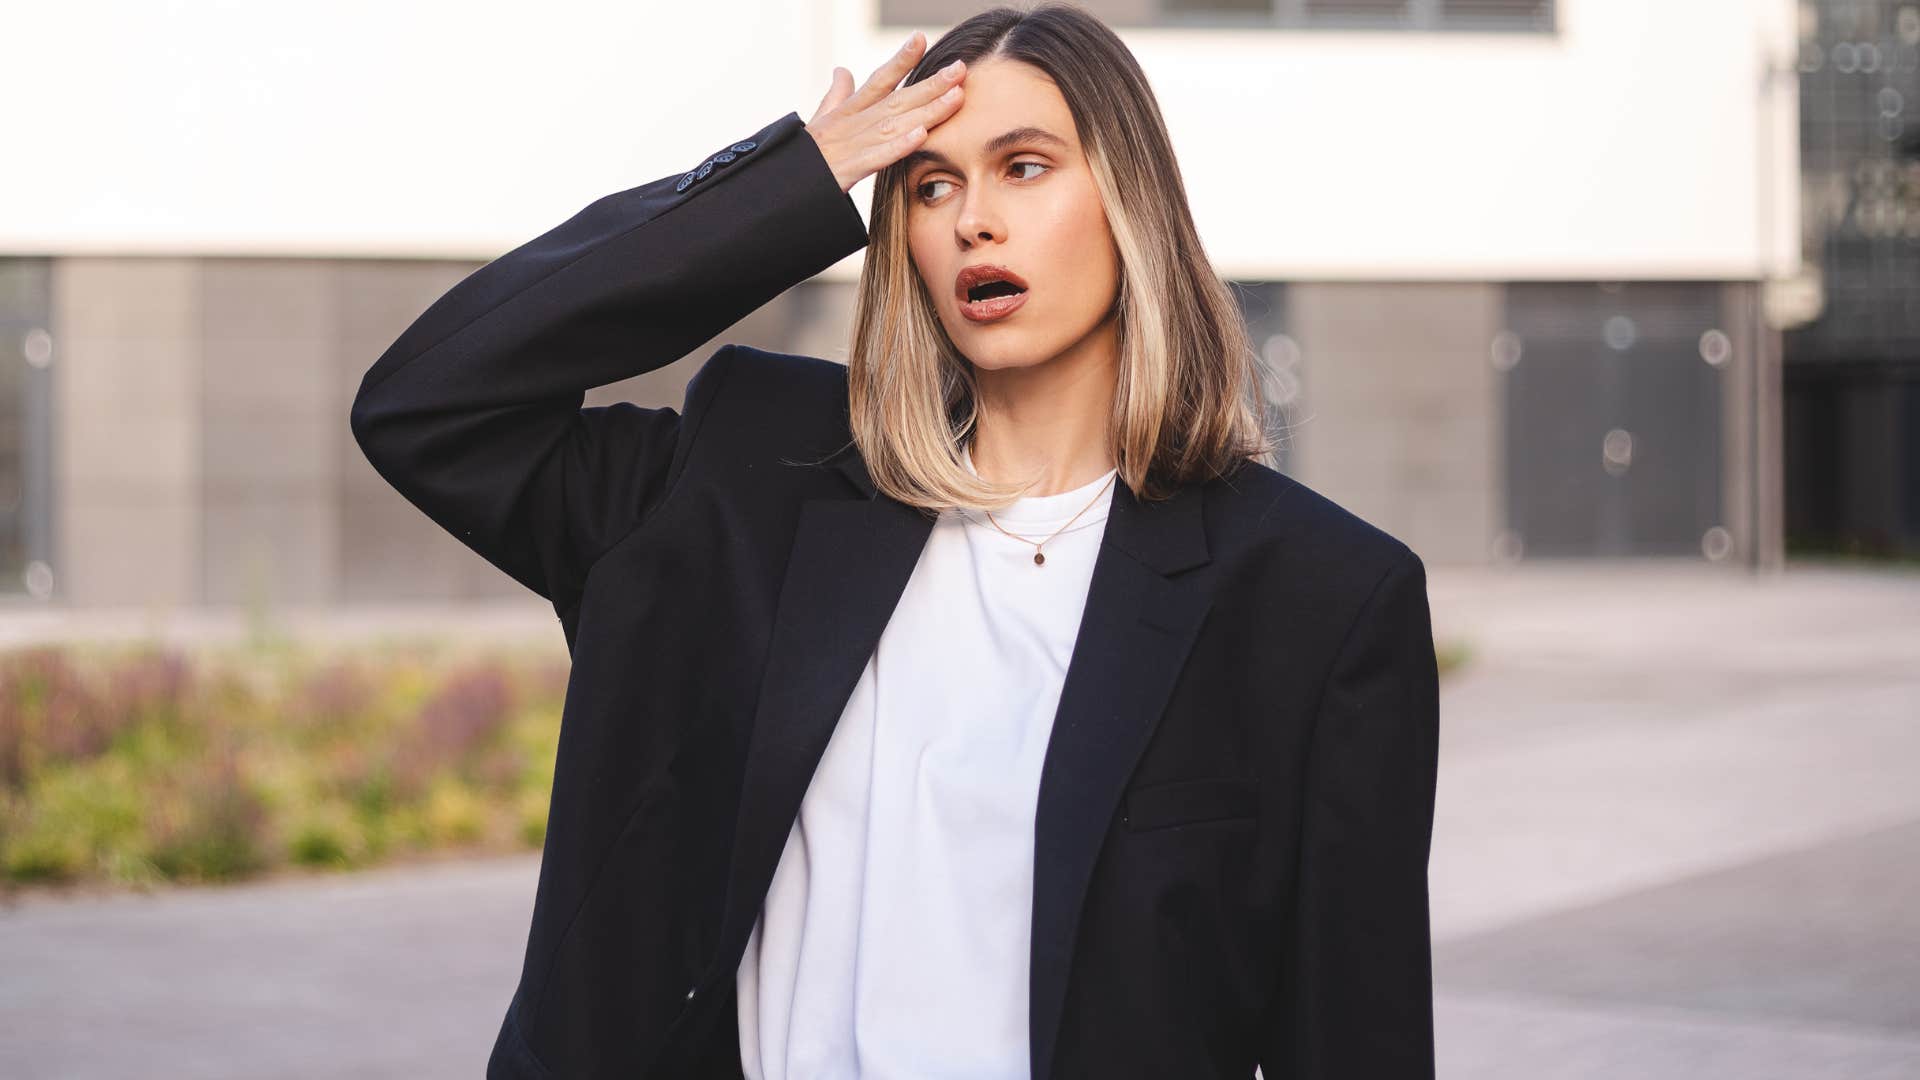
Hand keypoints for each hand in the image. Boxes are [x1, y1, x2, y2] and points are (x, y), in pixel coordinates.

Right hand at [803, 31, 967, 194]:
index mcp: (846, 112)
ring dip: (927, 111)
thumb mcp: (819, 121)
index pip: (878, 81)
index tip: (921, 38)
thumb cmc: (800, 156)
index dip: (901, 60)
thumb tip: (841, 69)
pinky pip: (876, 159)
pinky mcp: (845, 172)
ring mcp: (849, 147)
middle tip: (960, 68)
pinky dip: (898, 147)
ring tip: (956, 97)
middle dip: (931, 84)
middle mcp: (851, 124)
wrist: (780, 187)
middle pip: (897, 100)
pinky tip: (921, 136)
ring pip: (894, 125)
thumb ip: (835, 95)